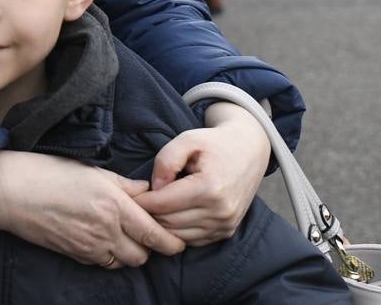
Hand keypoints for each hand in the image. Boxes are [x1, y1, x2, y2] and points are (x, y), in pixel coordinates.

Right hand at [0, 150, 185, 267]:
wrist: (13, 193)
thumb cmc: (51, 173)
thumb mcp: (93, 170)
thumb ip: (124, 185)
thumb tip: (146, 191)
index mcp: (114, 206)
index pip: (154, 235)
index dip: (171, 242)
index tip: (178, 241)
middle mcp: (106, 231)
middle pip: (143, 255)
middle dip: (150, 248)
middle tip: (148, 233)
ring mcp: (89, 247)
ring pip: (124, 262)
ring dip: (130, 253)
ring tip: (126, 236)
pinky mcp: (75, 255)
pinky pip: (103, 263)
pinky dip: (109, 255)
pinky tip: (103, 239)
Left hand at [134, 102, 269, 245]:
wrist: (250, 150)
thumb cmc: (215, 143)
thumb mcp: (187, 140)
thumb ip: (166, 161)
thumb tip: (154, 189)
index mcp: (209, 188)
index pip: (163, 205)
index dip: (142, 201)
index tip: (130, 195)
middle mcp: (220, 211)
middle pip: (169, 223)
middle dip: (149, 214)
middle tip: (136, 203)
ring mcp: (225, 224)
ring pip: (179, 235)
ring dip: (162, 224)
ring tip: (153, 208)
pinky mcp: (227, 231)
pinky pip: (193, 240)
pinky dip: (178, 231)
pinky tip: (171, 214)